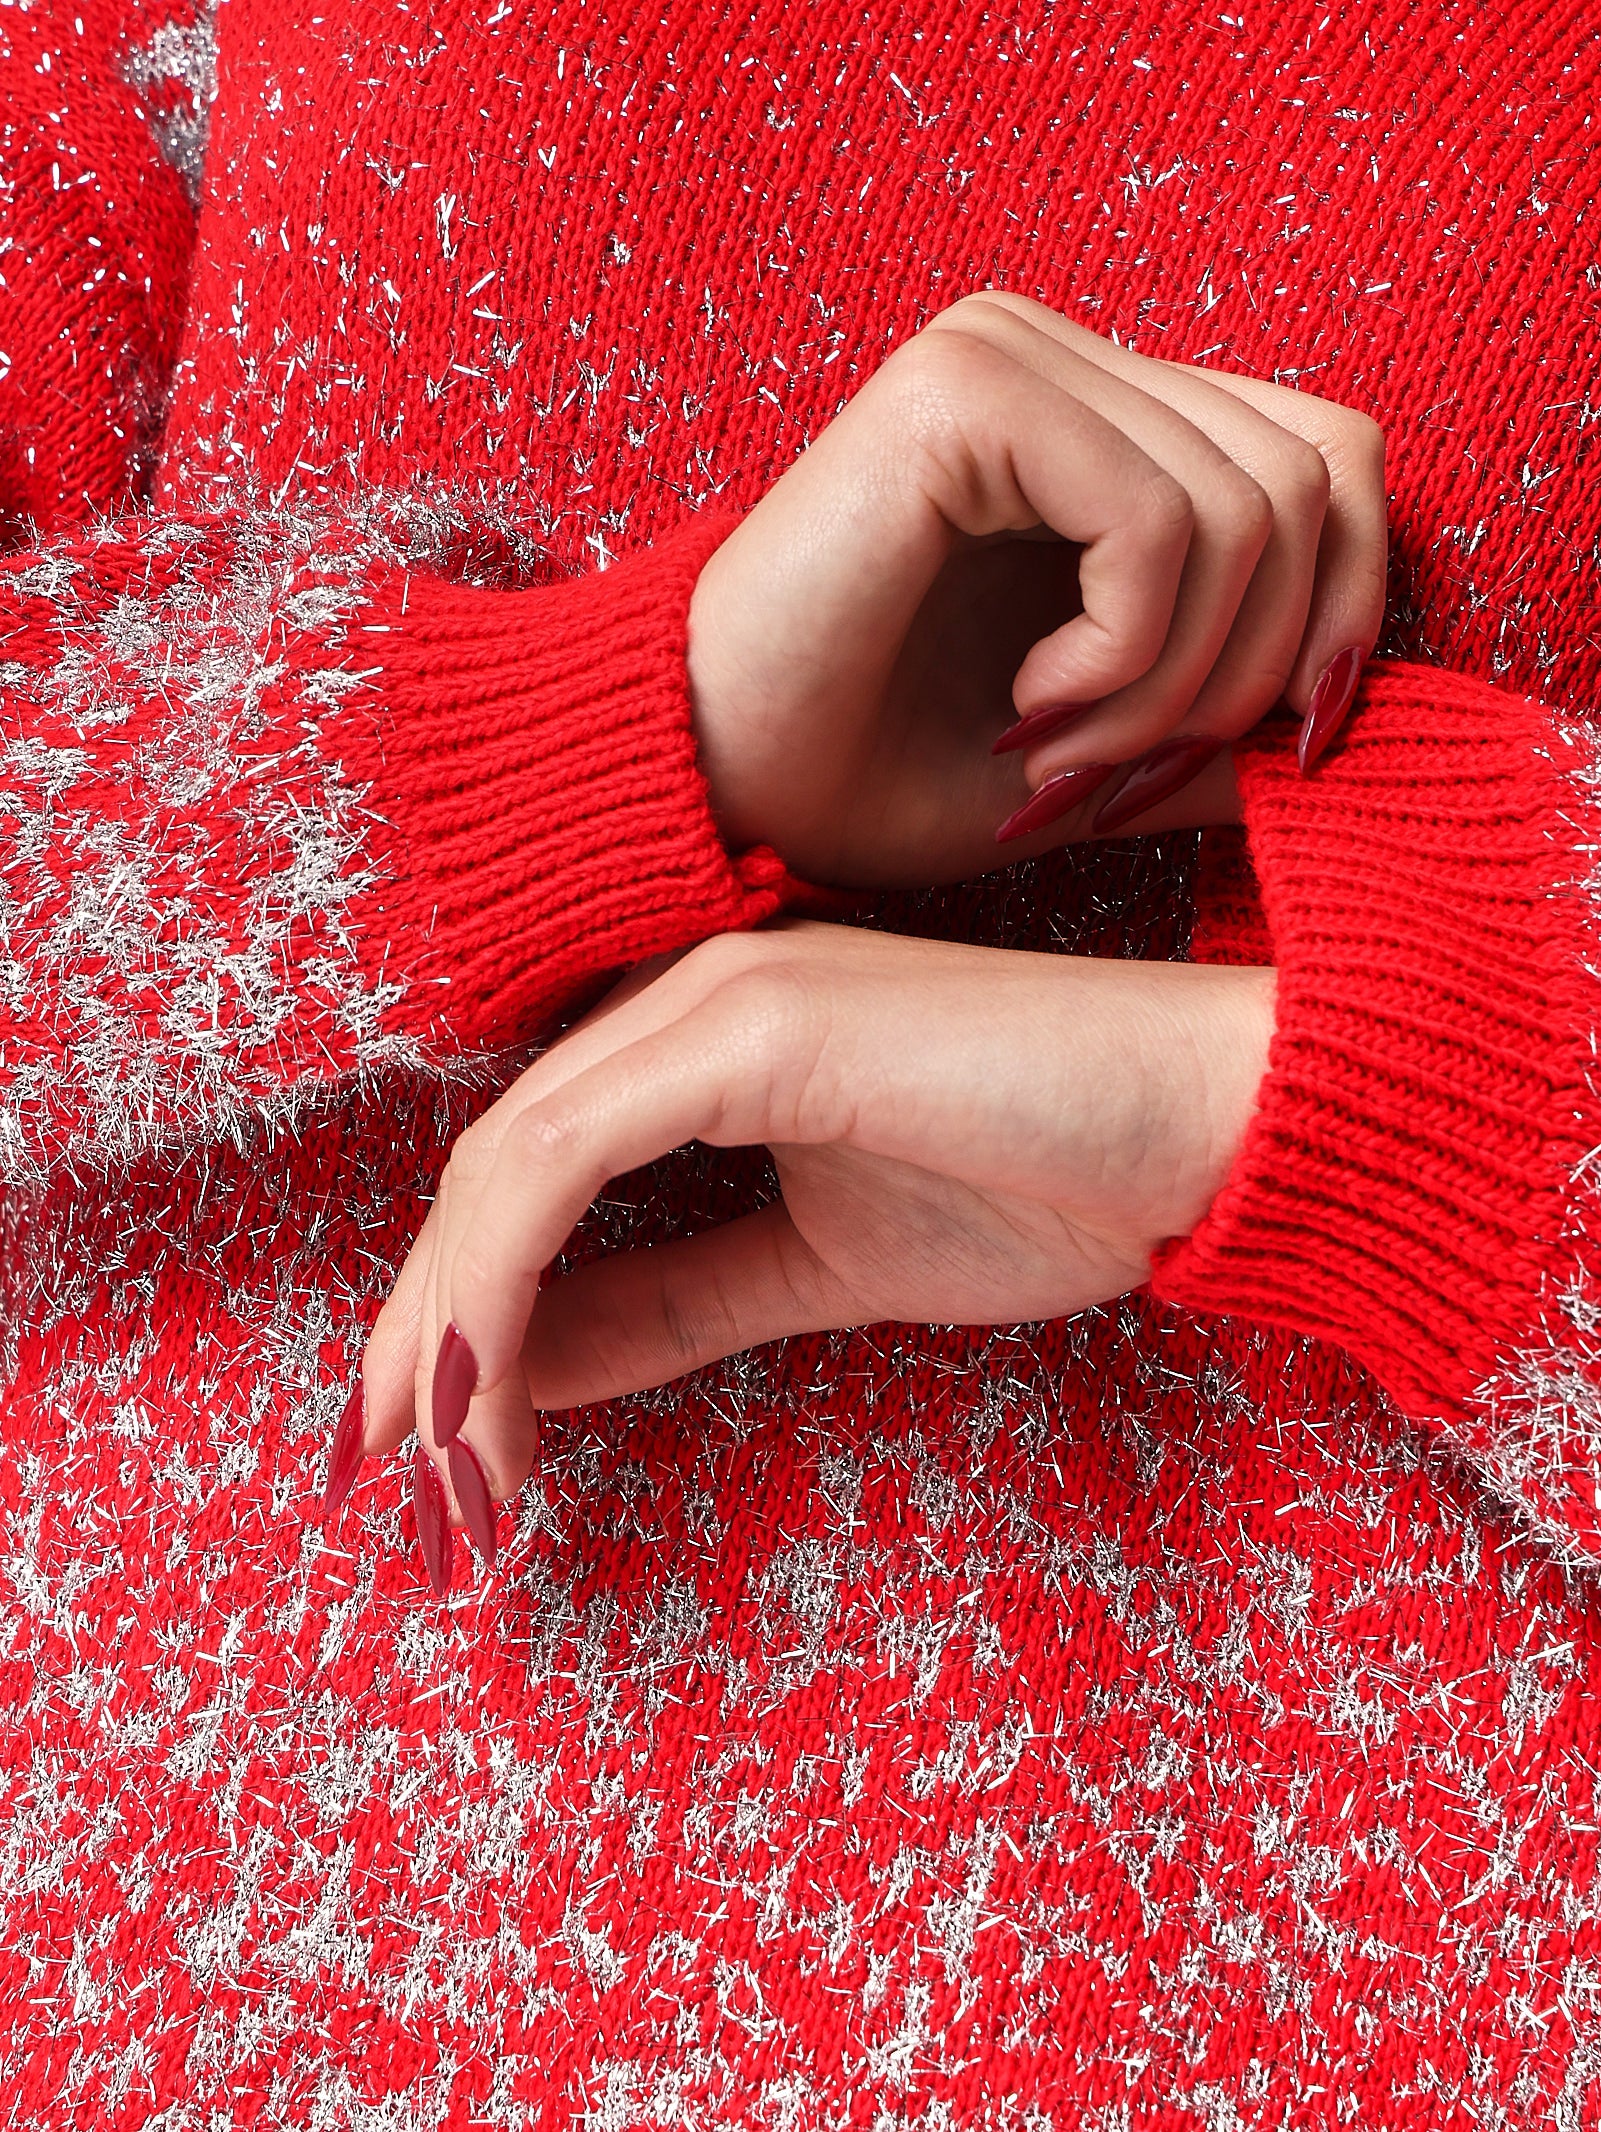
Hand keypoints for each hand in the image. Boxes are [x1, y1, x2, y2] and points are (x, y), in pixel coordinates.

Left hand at [359, 923, 1274, 1578]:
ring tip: (446, 1474)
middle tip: (403, 1482)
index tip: (436, 1439)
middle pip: (489, 1165)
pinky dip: (506, 1280)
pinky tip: (493, 1391)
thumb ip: (676, 1298)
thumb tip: (543, 1365)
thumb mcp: (818, 1270)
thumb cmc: (1052, 1186)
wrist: (1211, 1128)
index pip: (527, 1170)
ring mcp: (719, 998)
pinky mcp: (759, 1026)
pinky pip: (567, 1154)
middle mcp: (688, 998)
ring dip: (453, 1327)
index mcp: (702, 1044)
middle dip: (425, 1332)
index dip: (460, 1305)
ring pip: (506, 1162)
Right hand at [689, 289, 1385, 884]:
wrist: (702, 784)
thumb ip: (1219, 726)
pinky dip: (1123, 655)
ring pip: (1255, 507)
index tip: (1276, 753)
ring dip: (1177, 683)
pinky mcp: (965, 388)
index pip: (1331, 459)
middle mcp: (1066, 359)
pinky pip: (1159, 523)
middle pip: (1320, 476)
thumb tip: (1350, 725)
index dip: (1347, 612)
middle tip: (1126, 776)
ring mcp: (1012, 352)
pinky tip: (1024, 708)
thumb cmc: (868, 774)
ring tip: (1059, 757)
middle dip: (1255, 673)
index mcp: (1103, 421)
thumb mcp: (1094, 763)